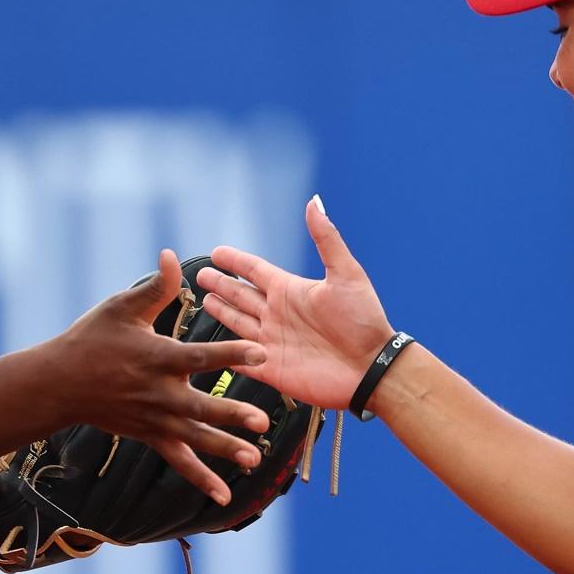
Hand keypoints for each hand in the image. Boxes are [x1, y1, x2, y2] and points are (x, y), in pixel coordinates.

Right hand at [50, 249, 271, 503]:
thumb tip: (174, 256)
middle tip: (262, 421)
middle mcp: (158, 393)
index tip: (260, 353)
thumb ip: (155, 287)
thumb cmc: (91, 339)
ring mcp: (155, 419)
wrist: (59, 384)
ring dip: (224, 449)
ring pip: (194, 439)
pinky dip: (201, 478)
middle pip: (200, 407)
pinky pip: (179, 461)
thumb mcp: (120, 307)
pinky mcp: (151, 436)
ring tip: (254, 460)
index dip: (231, 355)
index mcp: (156, 358)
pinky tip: (225, 495)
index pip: (200, 357)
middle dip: (231, 415)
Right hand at [195, 196, 393, 411]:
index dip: (235, 261)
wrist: (372, 367)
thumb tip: (314, 204)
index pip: (255, 271)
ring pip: (238, 323)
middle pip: (241, 295)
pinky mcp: (272, 369)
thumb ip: (326, 239)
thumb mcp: (346, 274)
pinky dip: (227, 354)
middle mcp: (279, 314)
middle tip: (201, 275)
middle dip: (221, 284)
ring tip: (205, 301)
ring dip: (221, 312)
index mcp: (291, 291)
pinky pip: (243, 360)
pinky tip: (213, 349)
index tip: (217, 252)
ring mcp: (273, 342)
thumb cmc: (364, 321)